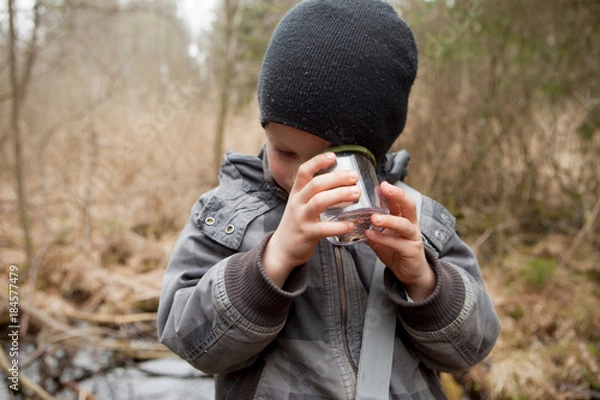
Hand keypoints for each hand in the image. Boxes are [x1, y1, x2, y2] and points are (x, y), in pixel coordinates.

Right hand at [263, 152, 360, 287]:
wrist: (282, 249)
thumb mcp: (300, 204)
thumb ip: (314, 193)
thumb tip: (340, 180)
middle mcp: (297, 203)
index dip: (318, 161)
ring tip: (356, 194)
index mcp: (296, 193)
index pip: (304, 171)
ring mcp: (301, 218)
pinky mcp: (307, 234)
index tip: (334, 156)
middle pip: (316, 184)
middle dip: (337, 178)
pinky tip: (351, 224)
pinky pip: (324, 228)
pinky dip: (339, 226)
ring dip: (340, 195)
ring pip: (319, 202)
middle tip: (354, 177)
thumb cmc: (297, 223)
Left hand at [365, 181, 435, 300]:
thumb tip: (352, 218)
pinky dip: (383, 238)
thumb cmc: (396, 251)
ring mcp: (412, 237)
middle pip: (409, 205)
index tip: (380, 183)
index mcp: (404, 217)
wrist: (411, 272)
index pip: (400, 200)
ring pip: (404, 225)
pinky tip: (371, 235)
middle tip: (385, 188)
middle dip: (398, 195)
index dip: (391, 191)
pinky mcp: (411, 251)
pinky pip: (397, 243)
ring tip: (374, 218)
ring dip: (389, 220)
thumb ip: (371, 226)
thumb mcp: (382, 236)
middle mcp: (411, 224)